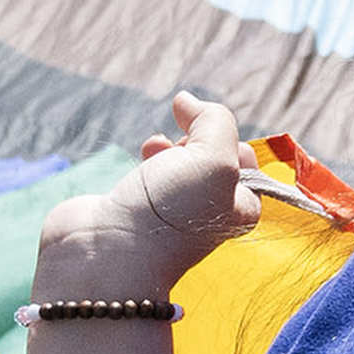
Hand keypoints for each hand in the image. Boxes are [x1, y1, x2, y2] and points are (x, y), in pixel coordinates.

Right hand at [38, 91, 256, 296]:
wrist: (107, 253)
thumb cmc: (170, 214)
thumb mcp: (216, 159)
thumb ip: (215, 121)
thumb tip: (187, 101)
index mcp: (238, 210)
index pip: (246, 164)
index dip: (232, 142)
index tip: (216, 145)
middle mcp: (207, 213)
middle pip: (211, 158)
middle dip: (198, 139)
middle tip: (185, 146)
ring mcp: (170, 212)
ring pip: (180, 161)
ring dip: (173, 144)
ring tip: (157, 146)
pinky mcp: (138, 206)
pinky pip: (152, 171)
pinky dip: (150, 155)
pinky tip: (144, 152)